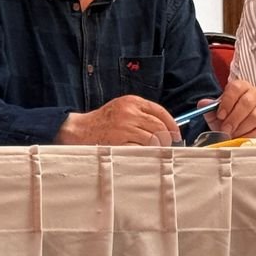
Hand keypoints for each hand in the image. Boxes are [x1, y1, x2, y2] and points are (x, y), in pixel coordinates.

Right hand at [57, 95, 180, 145]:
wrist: (79, 130)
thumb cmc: (102, 121)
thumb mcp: (122, 109)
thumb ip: (141, 114)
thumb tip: (166, 127)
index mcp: (132, 101)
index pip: (160, 111)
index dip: (172, 124)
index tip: (176, 134)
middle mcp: (130, 112)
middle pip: (160, 127)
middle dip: (166, 139)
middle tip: (166, 146)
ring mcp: (125, 128)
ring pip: (153, 139)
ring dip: (157, 148)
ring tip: (154, 151)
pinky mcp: (120, 142)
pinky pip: (142, 149)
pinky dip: (146, 153)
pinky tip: (143, 154)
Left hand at [203, 78, 255, 138]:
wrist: (242, 128)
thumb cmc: (230, 117)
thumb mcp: (218, 113)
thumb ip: (210, 108)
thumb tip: (203, 104)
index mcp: (242, 87)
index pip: (236, 88)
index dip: (227, 101)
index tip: (220, 115)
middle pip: (247, 102)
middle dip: (233, 118)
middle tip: (225, 129)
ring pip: (255, 116)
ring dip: (241, 128)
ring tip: (232, 135)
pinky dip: (251, 136)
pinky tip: (242, 139)